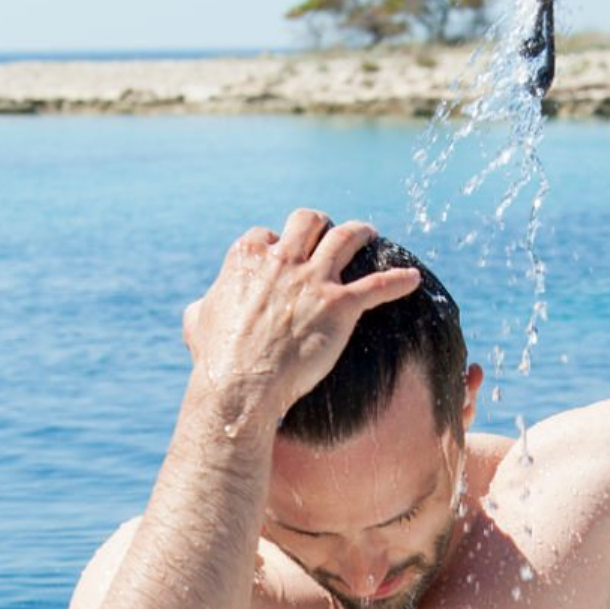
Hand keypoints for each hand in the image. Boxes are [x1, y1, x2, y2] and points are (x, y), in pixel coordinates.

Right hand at [180, 209, 420, 420]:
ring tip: (368, 233)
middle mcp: (282, 260)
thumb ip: (202, 306)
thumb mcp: (196, 323)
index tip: (282, 256)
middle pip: (308, 221)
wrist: (241, 386)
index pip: (266, 235)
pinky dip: (398, 280)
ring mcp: (313, 280)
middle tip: (329, 231)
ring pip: (346, 237)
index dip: (276, 244)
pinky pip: (378, 284)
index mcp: (247, 258)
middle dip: (319, 224)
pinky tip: (413, 279)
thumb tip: (201, 307)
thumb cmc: (217, 360)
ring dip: (360, 232)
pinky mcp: (340, 305)